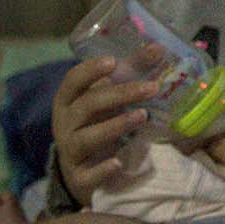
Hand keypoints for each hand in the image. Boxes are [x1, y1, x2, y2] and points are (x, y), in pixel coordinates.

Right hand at [50, 53, 161, 204]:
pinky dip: (102, 169)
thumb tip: (159, 46)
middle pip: (87, 106)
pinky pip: (87, 175)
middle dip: (119, 95)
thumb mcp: (109, 97)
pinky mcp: (79, 177)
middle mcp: (65, 124)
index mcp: (69, 100)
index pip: (72, 81)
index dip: (90, 70)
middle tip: (152, 87)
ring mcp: (70, 151)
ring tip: (142, 116)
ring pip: (86, 138)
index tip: (113, 61)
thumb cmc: (98, 121)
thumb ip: (131, 72)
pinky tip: (118, 162)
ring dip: (114, 126)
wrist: (82, 167)